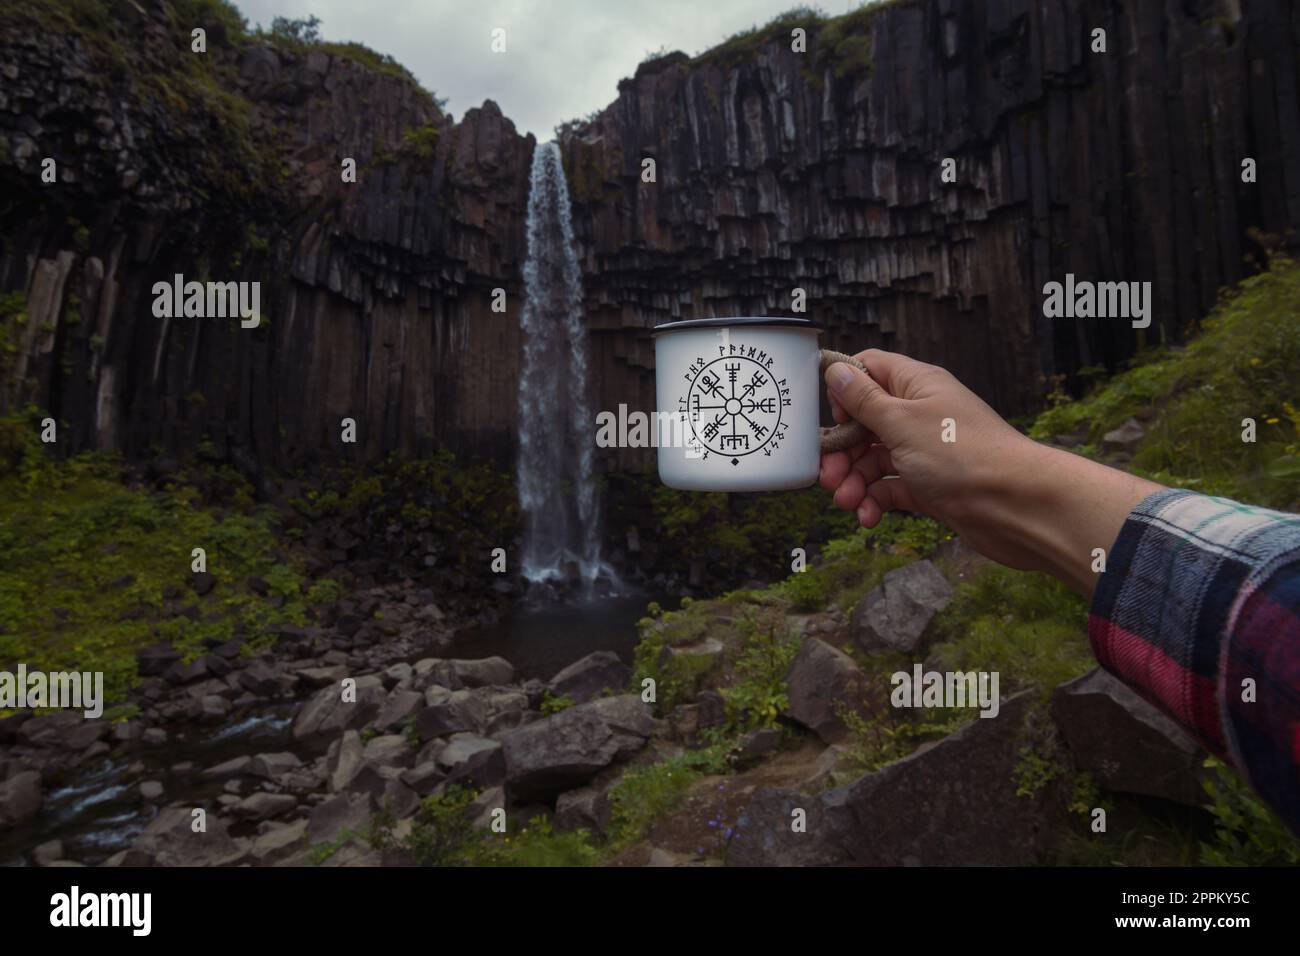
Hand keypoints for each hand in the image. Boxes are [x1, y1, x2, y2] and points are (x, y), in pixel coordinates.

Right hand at [819, 350, 1162, 596]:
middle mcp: (921, 415)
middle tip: (829, 477)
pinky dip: (875, 502)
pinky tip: (868, 517)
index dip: (844, 391)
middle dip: (843, 451)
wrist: (1017, 506)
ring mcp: (926, 452)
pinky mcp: (930, 487)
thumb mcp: (902, 422)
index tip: (833, 419)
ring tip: (848, 503)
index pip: (870, 370)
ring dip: (855, 481)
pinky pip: (891, 489)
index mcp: (917, 386)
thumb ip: (864, 399)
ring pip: (874, 460)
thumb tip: (835, 370)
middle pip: (865, 423)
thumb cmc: (963, 455)